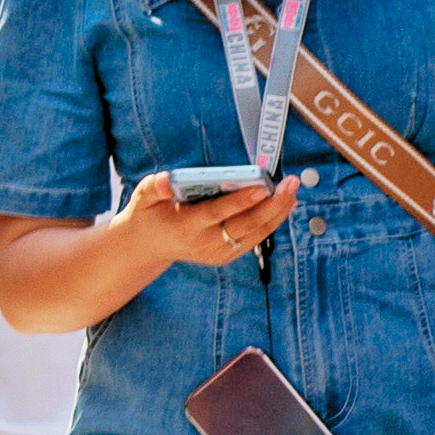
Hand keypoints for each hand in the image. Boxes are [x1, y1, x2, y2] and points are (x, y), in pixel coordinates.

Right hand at [123, 170, 300, 270]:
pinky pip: (255, 238)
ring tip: (292, 191)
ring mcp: (218, 252)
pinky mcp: (227, 255)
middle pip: (246, 225)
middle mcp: (205, 243)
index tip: (261, 187)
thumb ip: (154, 187)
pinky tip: (284, 205)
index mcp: (184, 227)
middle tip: (289, 183)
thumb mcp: (142, 198)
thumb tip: (167, 179)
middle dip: (272, 204)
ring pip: (256, 233)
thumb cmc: (149, 215)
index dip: (240, 201)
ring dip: (278, 212)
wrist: (148, 246)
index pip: (217, 213)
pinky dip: (272, 222)